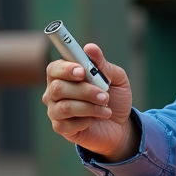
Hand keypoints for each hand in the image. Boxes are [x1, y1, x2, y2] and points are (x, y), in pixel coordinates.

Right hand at [43, 43, 137, 161]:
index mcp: (64, 74)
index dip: (66, 69)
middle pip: (58, 87)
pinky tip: (96, 119)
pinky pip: (67, 124)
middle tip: (104, 95)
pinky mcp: (60, 127)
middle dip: (84, 91)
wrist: (121, 124)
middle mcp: (54, 91)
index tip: (82, 71)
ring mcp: (55, 110)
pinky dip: (86, 120)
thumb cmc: (115, 97)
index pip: (54, 68)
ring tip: (106, 107)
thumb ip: (102, 64)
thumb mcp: (116, 78)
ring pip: (64, 107)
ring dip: (89, 106)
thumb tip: (90, 47)